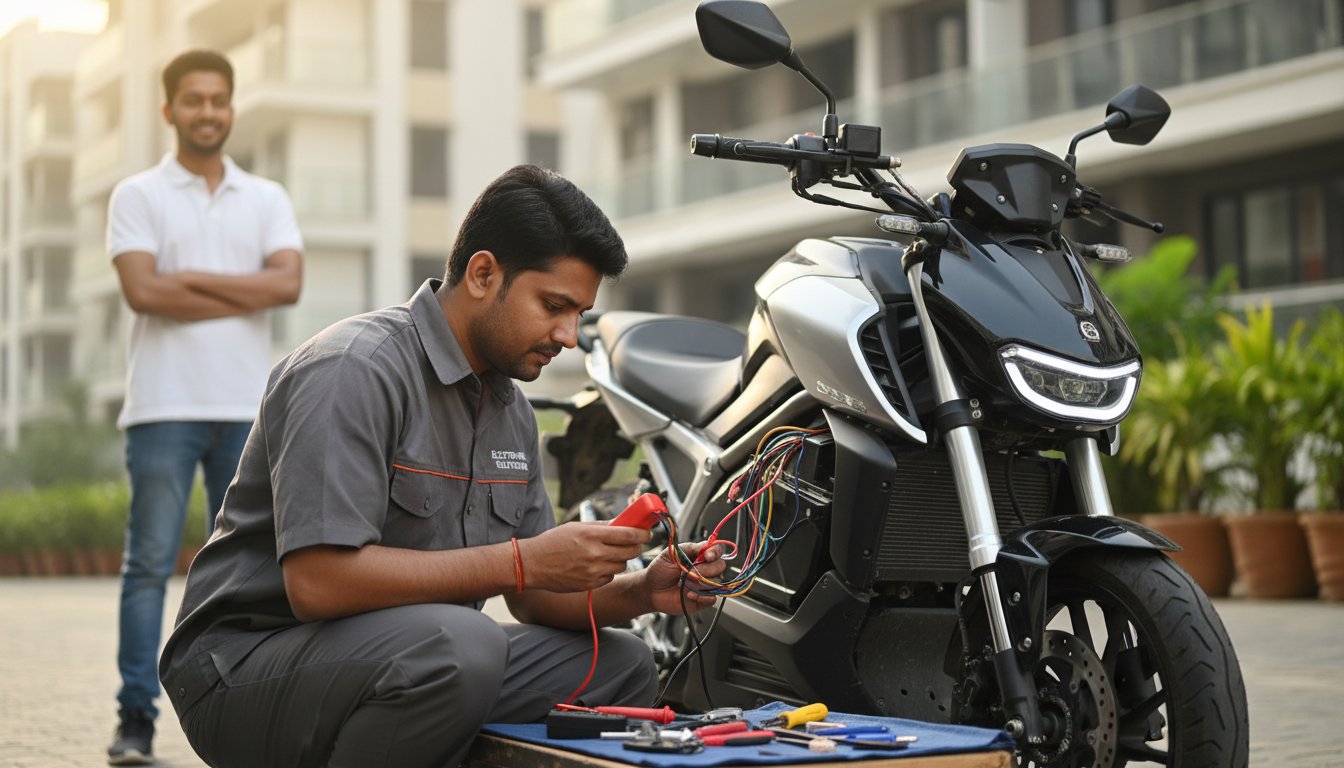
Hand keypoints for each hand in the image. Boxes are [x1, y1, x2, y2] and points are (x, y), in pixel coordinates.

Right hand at [518, 522, 649, 591]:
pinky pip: (610, 577)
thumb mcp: (576, 527)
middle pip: (631, 551)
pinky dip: (608, 572)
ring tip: (608, 554)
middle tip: (632, 543)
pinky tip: (596, 566)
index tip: (646, 533)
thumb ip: (601, 526)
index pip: (629, 534)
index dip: (643, 534)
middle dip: (635, 547)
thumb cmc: (553, 542)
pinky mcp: (590, 584)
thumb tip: (623, 523)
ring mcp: (593, 571)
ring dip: (621, 560)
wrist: (532, 564)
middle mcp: (595, 553)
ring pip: (622, 565)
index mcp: (592, 535)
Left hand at [644, 541, 726, 614]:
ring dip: (701, 584)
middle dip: (707, 569)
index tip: (707, 556)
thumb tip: (706, 546)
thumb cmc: (660, 570)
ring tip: (685, 584)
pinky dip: (702, 597)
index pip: (717, 550)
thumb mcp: (672, 553)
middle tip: (691, 572)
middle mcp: (705, 569)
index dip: (715, 552)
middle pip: (720, 566)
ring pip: (717, 583)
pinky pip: (712, 599)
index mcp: (699, 555)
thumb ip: (690, 548)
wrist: (650, 590)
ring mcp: (705, 585)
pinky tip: (689, 595)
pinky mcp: (702, 599)